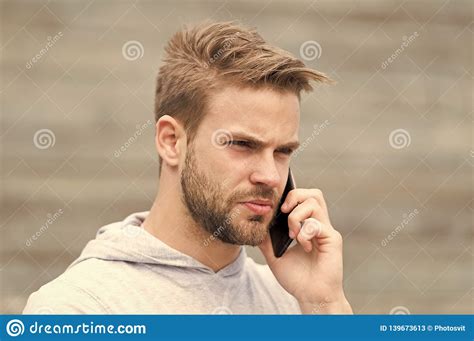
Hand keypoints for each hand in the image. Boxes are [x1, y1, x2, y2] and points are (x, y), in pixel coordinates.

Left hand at [258, 188, 352, 313]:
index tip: (276, 209)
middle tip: (284, 212)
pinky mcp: (332, 239)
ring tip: (293, 234)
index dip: (290, 197)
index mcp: (308, 227)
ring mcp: (327, 231)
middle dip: (295, 196)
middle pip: (313, 193)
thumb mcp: (275, 256)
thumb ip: (266, 240)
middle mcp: (319, 225)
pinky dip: (304, 233)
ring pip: (314, 202)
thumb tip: (255, 224)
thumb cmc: (297, 279)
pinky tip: (304, 247)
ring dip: (297, 216)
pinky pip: (316, 224)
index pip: (304, 199)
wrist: (311, 297)